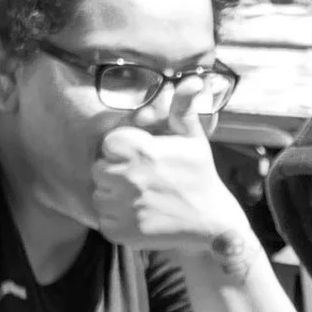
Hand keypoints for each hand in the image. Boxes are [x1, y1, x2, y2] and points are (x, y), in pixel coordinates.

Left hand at [89, 95, 245, 253]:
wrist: (212, 225)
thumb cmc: (200, 176)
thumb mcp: (193, 138)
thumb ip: (183, 108)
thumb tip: (192, 79)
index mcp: (139, 149)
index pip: (108, 145)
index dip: (123, 151)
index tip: (142, 159)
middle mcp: (126, 177)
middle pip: (99, 170)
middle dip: (116, 173)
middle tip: (142, 180)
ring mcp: (122, 207)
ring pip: (100, 195)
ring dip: (115, 197)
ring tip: (142, 198)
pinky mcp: (119, 232)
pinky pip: (104, 220)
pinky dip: (117, 220)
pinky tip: (141, 216)